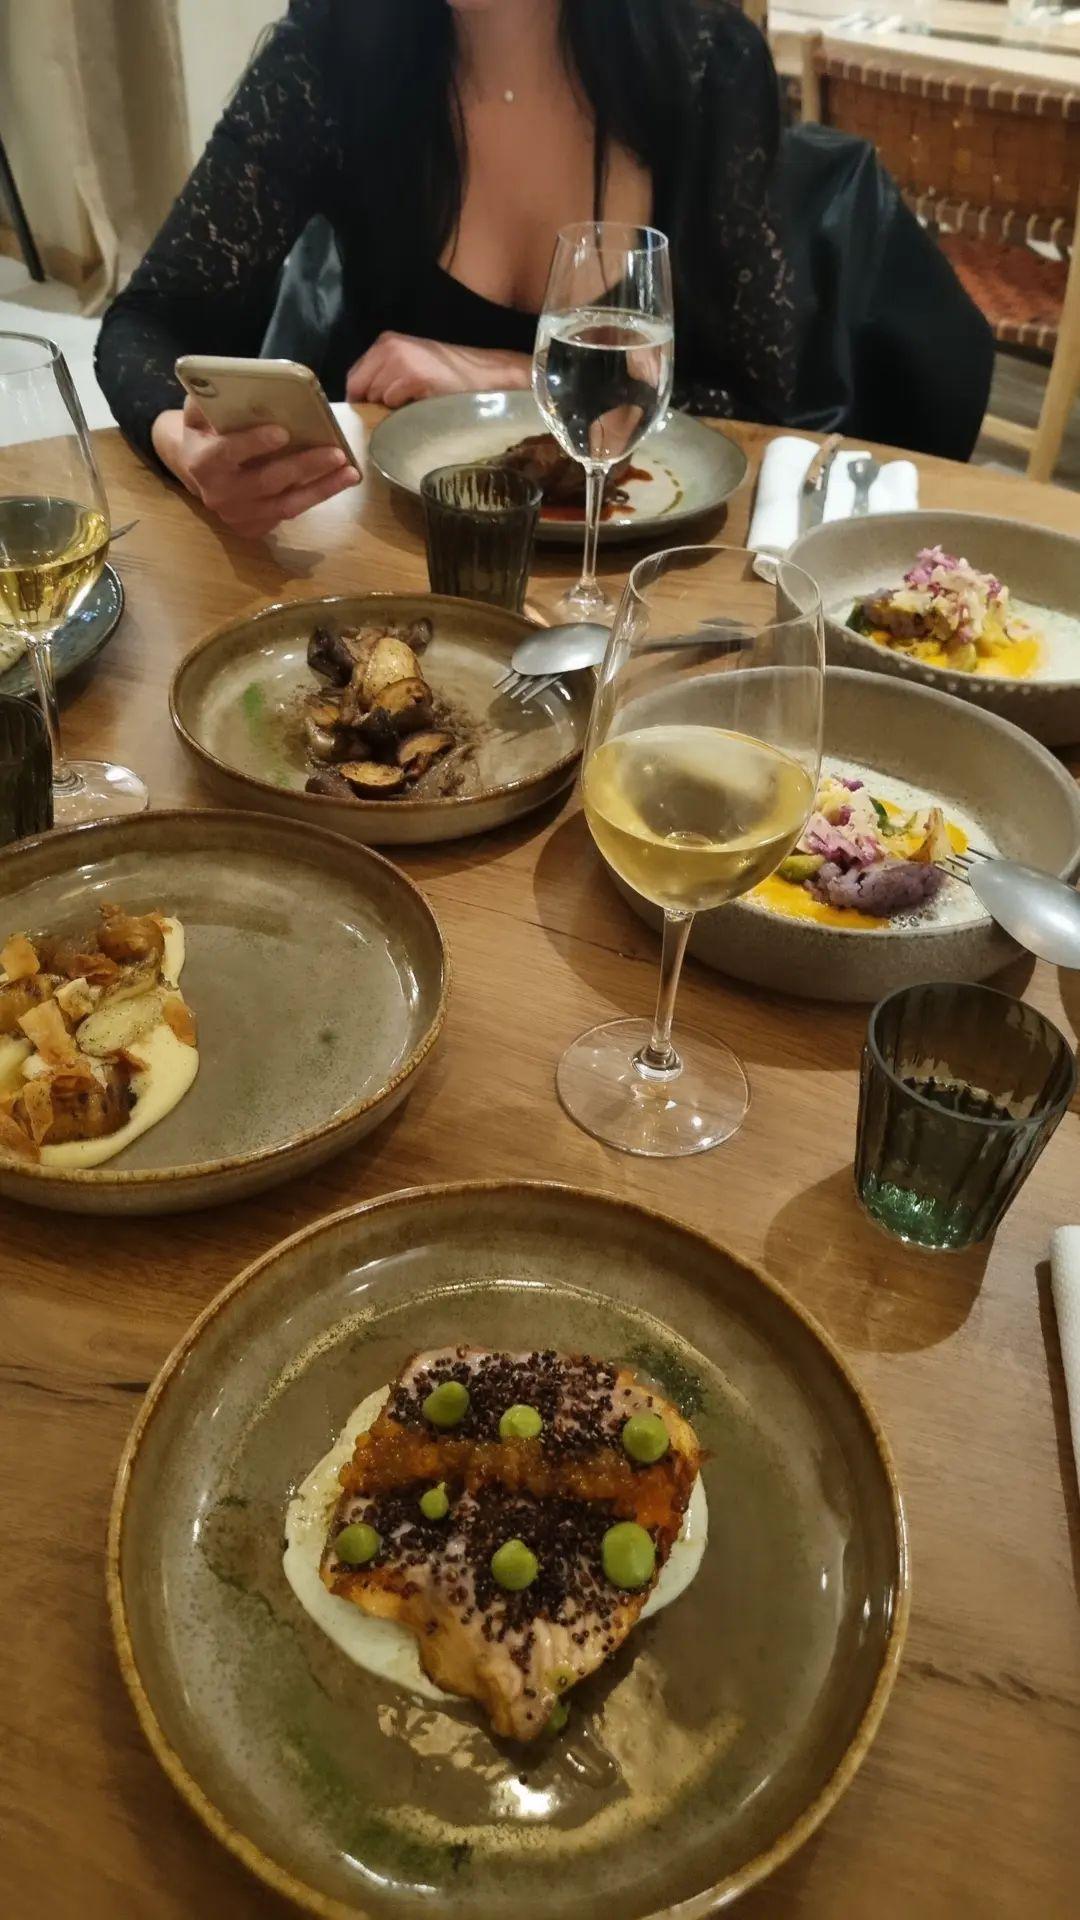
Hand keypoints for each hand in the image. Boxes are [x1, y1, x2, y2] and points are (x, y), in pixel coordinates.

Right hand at [151, 396, 360, 537]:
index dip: (254, 443)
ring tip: (350, 473)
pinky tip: (338, 482)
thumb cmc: (204, 432)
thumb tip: (234, 384)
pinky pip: (289, 513)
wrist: (195, 471)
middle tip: (337, 453)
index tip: (283, 432)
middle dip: (304, 466)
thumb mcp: (197, 412)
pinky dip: (315, 497)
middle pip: (267, 482)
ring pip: (285, 505)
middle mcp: (219, 495)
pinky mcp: (253, 528)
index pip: (227, 453)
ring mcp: (237, 516)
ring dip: (322, 489)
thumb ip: (210, 400)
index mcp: (202, 463)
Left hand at [346, 333, 531, 407]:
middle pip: (360, 389)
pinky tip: (422, 403)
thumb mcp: (409, 364)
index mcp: (385, 343)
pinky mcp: (413, 377)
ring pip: (376, 398)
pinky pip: (393, 403)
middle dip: (373, 405)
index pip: (353, 378)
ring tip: (413, 404)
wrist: (482, 375)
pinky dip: (404, 410)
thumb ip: (383, 375)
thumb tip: (360, 403)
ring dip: (390, 409)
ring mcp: (400, 361)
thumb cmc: (446, 377)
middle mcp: (389, 347)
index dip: (360, 398)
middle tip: (398, 409)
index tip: (372, 411)